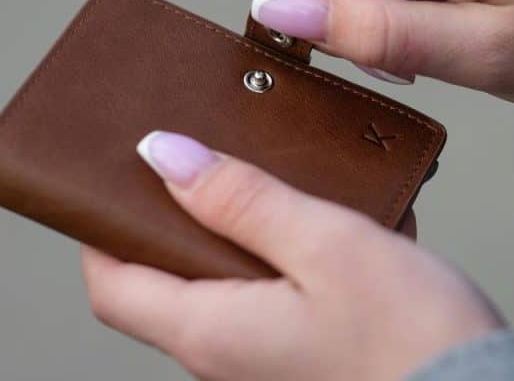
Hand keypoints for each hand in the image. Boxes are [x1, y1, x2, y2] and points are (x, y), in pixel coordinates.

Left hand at [82, 131, 502, 380]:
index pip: (111, 283)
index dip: (100, 225)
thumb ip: (243, 200)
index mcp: (211, 330)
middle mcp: (226, 353)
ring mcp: (267, 357)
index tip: (115, 173)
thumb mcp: (327, 246)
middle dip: (178, 213)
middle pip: (165, 278)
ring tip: (281, 178)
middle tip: (205, 156)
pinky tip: (335, 220)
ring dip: (244, 227)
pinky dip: (290, 251)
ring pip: (226, 281)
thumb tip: (164, 156)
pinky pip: (275, 292)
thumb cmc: (413, 342)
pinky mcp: (306, 351)